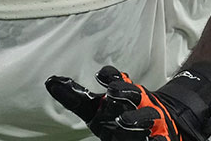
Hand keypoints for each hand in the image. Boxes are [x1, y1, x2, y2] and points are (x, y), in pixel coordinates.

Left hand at [46, 66, 197, 140]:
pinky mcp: (160, 136)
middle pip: (132, 92)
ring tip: (125, 120)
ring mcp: (150, 119)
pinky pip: (160, 138)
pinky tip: (156, 139)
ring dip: (136, 116)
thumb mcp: (95, 108)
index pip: (117, 78)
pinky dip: (158, 139)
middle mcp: (137, 102)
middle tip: (112, 92)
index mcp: (122, 93)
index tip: (100, 75)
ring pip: (146, 115)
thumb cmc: (118, 115)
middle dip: (124, 90)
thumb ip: (75, 97)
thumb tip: (50, 82)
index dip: (110, 75)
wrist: (158, 123)